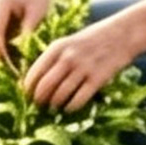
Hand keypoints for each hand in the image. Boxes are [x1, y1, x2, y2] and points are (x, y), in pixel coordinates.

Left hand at [20, 17, 140, 111]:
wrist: (119, 35)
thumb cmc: (90, 40)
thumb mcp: (67, 43)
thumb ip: (53, 58)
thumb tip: (37, 81)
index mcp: (56, 47)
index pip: (35, 71)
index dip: (28, 87)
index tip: (26, 96)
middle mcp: (67, 58)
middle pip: (46, 85)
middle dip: (39, 99)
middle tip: (38, 106)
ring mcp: (83, 69)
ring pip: (61, 94)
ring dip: (54, 105)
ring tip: (53, 108)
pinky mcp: (97, 79)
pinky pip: (79, 99)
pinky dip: (71, 107)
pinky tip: (68, 109)